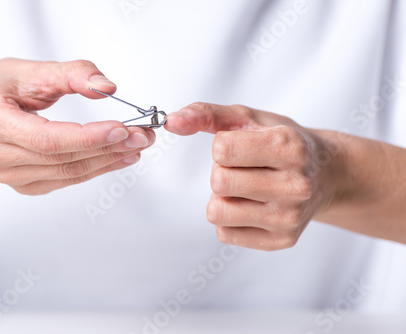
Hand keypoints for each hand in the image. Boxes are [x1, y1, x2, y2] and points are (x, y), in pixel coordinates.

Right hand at [0, 58, 153, 194]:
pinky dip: (97, 169)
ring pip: (69, 172)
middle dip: (109, 147)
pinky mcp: (24, 184)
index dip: (89, 137)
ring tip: (137, 145)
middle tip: (143, 135)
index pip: (48, 138)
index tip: (123, 129)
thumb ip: (72, 74)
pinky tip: (118, 158)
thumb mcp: (30, 69)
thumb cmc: (0, 89)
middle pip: (64, 158)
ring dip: (109, 160)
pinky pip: (67, 179)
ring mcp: (10, 174)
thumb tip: (107, 87)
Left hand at [165, 103, 343, 250]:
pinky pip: (225, 234)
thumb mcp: (249, 119)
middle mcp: (296, 185)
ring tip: (248, 188)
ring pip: (217, 212)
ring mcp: (290, 217)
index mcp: (290, 147)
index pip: (222, 150)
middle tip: (245, 169)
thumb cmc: (283, 142)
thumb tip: (171, 122)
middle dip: (222, 172)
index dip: (222, 146)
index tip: (241, 147)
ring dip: (223, 198)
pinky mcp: (282, 240)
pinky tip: (252, 206)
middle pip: (219, 183)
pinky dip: (230, 220)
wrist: (326, 174)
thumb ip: (206, 114)